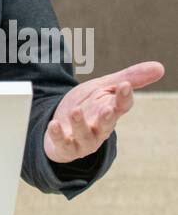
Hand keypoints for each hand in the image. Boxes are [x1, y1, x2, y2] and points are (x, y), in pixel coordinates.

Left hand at [44, 60, 164, 163]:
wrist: (62, 125)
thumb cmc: (88, 106)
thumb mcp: (105, 88)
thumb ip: (130, 78)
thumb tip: (160, 67)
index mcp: (111, 110)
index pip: (121, 105)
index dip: (124, 96)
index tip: (125, 85)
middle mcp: (100, 127)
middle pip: (107, 124)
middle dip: (108, 118)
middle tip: (109, 109)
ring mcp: (83, 139)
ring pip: (84, 135)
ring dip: (80, 124)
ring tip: (75, 112)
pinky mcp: (66, 146)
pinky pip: (62, 143)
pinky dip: (58, 135)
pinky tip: (53, 124)